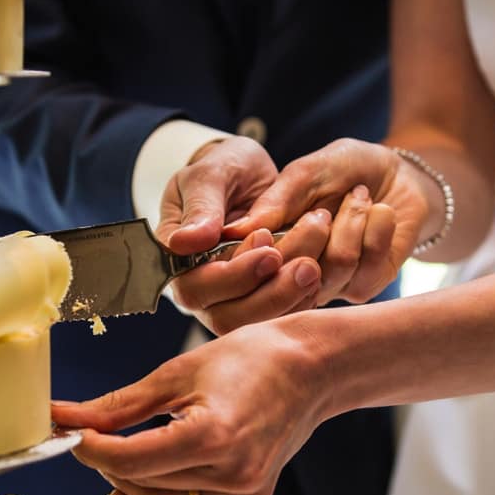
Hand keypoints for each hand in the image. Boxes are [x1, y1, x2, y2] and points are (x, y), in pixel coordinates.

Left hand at [51, 318, 328, 494]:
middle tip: (82, 436)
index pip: (130, 460)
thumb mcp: (178, 372)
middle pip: (142, 484)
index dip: (89, 449)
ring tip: (109, 455)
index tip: (67, 432)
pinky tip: (132, 488)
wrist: (310, 368)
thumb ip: (119, 405)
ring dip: (126, 486)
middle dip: (102, 462)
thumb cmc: (250, 357)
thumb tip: (65, 417)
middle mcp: (231, 476)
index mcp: (213, 437)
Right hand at [157, 136, 327, 333]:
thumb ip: (201, 206)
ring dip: (290, 300)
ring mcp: (228, 302)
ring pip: (254, 325)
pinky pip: (278, 320)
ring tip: (315, 266)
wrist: (249, 176)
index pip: (194, 287)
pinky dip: (301, 302)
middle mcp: (200, 289)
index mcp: (177, 260)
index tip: (267, 243)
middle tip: (305, 265)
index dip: (232, 276)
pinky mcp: (258, 304)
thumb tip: (186, 242)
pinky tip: (318, 275)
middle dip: (268, 295)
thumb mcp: (210, 174)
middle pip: (224, 318)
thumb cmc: (224, 169)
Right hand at [224, 138, 431, 303]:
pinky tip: (378, 213)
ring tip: (357, 197)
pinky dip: (376, 228)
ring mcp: (324, 286)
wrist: (398, 173)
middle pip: (282, 280)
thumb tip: (234, 232)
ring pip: (331, 268)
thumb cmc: (342, 169)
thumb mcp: (304, 173)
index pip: (239, 275)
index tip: (268, 230)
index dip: (253, 256)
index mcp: (262, 248)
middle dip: (309, 233)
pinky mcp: (361, 288)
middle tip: (322, 208)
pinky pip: (365, 267)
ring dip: (350, 221)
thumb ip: (273, 201)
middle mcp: (288, 275)